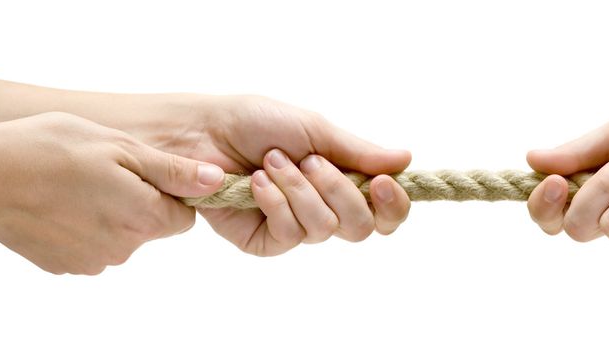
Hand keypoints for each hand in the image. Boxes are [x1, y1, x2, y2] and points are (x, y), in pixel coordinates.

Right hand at [0, 112, 224, 274]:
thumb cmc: (52, 150)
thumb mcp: (121, 148)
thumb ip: (172, 171)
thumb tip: (216, 181)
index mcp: (145, 217)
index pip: (183, 215)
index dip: (169, 192)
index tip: (143, 172)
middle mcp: (125, 248)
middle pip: (150, 226)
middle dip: (138, 202)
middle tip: (104, 171)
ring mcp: (93, 261)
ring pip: (119, 236)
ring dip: (108, 213)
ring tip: (77, 184)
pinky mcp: (65, 265)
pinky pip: (88, 245)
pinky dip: (80, 226)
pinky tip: (59, 202)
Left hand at [124, 95, 411, 255]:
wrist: (202, 130)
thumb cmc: (255, 122)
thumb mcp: (315, 130)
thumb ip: (360, 152)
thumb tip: (406, 158)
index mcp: (343, 181)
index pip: (385, 211)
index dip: (393, 205)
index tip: (383, 183)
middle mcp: (324, 208)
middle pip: (362, 227)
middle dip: (340, 191)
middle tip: (311, 162)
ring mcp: (295, 227)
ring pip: (325, 229)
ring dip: (300, 190)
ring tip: (272, 162)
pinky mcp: (265, 241)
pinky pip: (290, 235)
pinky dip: (276, 203)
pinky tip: (256, 182)